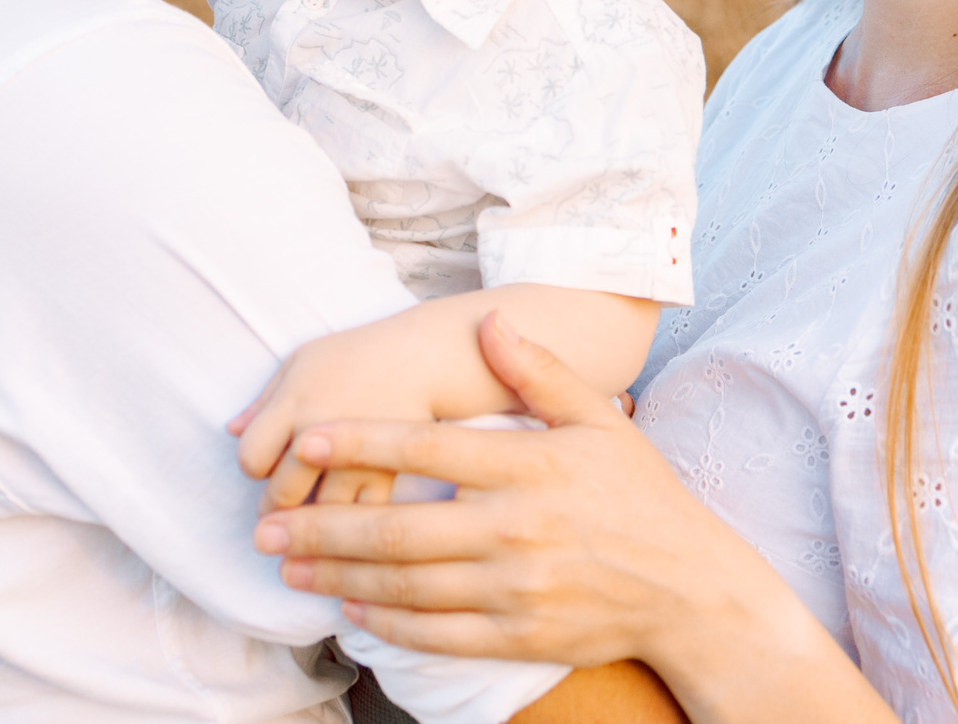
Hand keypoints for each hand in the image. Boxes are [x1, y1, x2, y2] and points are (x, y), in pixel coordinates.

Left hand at [229, 336, 411, 508]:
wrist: (418, 359)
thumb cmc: (353, 357)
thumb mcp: (301, 362)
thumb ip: (263, 400)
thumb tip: (230, 431)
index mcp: (294, 404)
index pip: (250, 459)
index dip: (254, 464)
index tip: (266, 462)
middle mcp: (321, 433)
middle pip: (280, 494)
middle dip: (276, 503)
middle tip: (282, 501)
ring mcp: (356, 459)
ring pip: (318, 516)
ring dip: (310, 522)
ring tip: (311, 513)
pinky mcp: (386, 477)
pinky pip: (358, 520)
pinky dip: (347, 527)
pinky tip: (343, 519)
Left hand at [252, 314, 752, 668]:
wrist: (691, 588)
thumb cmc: (641, 496)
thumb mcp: (597, 421)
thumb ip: (538, 371)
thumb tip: (489, 322)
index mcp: (527, 466)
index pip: (425, 448)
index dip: (359, 442)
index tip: (305, 440)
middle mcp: (514, 528)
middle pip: (396, 527)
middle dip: (321, 527)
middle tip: (266, 525)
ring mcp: (514, 588)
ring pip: (405, 583)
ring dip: (338, 576)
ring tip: (290, 565)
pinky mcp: (518, 635)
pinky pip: (437, 630)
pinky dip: (387, 621)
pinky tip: (352, 608)